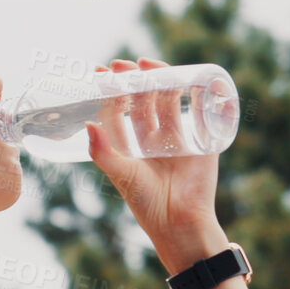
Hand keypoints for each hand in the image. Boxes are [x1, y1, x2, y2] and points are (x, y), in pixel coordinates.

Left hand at [85, 57, 229, 273]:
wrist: (182, 223)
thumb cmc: (147, 204)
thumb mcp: (121, 176)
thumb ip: (103, 152)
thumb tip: (87, 124)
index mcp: (131, 148)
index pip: (118, 112)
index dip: (109, 92)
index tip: (100, 73)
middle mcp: (153, 140)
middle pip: (143, 102)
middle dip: (133, 81)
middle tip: (121, 65)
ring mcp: (178, 138)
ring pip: (168, 101)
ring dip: (160, 81)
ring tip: (148, 65)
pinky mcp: (202, 140)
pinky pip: (201, 112)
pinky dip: (198, 93)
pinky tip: (190, 76)